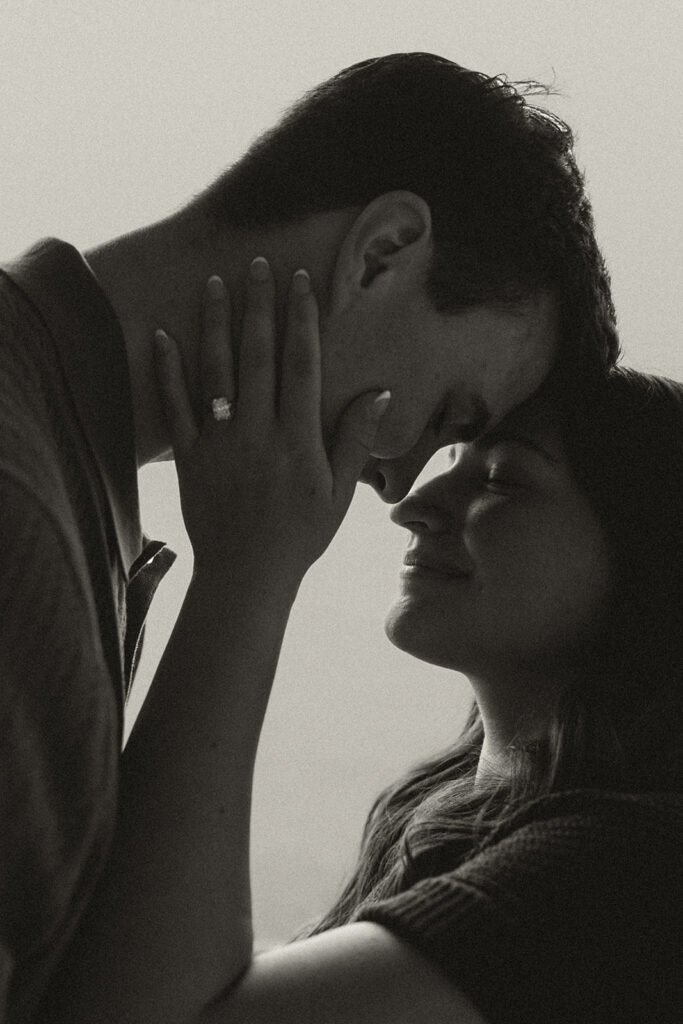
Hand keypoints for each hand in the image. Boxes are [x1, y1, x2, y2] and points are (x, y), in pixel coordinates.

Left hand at [153, 258, 389, 584]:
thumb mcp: (340, 494)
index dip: (302, 319)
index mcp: (298, 438)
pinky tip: (163, 336)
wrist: (246, 575)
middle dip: (259, 305)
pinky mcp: (190, 457)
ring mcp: (220, 442)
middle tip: (259, 264)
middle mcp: (257, 432)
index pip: (301, 365)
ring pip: (215, 372)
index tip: (301, 282)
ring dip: (215, 324)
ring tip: (215, 282)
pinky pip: (175, 407)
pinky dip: (167, 371)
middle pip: (257, 356)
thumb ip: (354, 440)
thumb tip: (379, 393)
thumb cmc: (300, 536)